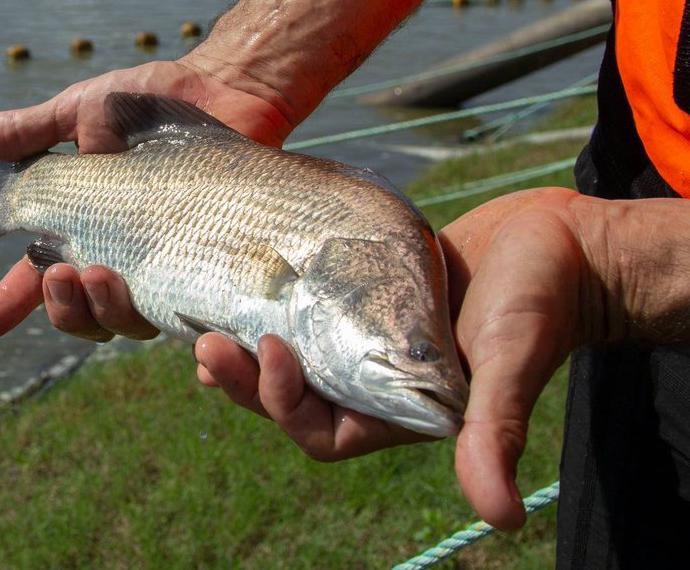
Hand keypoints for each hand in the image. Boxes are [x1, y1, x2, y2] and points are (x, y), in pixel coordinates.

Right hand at [0, 56, 294, 342]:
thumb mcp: (86, 110)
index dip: (7, 305)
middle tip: (60, 275)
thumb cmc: (152, 103)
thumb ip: (36, 130)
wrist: (226, 90)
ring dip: (106, 309)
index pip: (34, 277)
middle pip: (79, 312)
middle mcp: (118, 256)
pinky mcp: (209, 270)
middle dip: (61, 307)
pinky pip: (196, 321)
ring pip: (128, 321)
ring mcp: (163, 267)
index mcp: (81, 226)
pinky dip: (183, 337)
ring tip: (101, 272)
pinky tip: (178, 327)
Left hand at [195, 187, 587, 529]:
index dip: (281, 404)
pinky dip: (270, 306)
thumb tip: (497, 516)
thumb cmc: (541, 303)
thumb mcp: (509, 362)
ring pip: (288, 358)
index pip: (320, 432)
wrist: (560, 245)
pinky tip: (237, 285)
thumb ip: (494, 432)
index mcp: (399, 411)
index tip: (266, 350)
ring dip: (244, 350)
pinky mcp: (361, 295)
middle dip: (242, 381)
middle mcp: (373, 382)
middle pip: (289, 401)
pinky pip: (303, 310)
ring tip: (202, 331)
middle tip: (204, 345)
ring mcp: (363, 339)